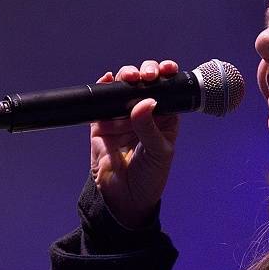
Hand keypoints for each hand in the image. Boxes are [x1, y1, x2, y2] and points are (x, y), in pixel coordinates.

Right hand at [89, 59, 179, 228]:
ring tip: (130, 78)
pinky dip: (104, 87)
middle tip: (146, 76)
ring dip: (126, 77)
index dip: (167, 76)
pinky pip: (101, 101)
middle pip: (144, 84)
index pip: (167, 90)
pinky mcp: (101, 123)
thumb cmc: (150, 177)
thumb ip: (150, 128)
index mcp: (164, 118)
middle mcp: (144, 113)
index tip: (167, 69)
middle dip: (146, 72)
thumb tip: (144, 102)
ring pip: (123, 88)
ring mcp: (122, 117)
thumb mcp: (158, 152)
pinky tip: (107, 80)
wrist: (124, 199)